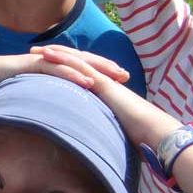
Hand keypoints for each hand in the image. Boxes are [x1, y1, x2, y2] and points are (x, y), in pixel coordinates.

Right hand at [0, 44, 130, 94]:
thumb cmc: (3, 87)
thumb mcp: (30, 94)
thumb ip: (46, 99)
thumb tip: (60, 116)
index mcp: (53, 66)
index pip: (82, 67)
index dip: (101, 72)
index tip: (120, 81)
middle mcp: (51, 60)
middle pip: (84, 61)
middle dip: (105, 67)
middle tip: (125, 75)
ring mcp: (43, 60)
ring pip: (74, 62)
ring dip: (95, 68)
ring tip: (112, 77)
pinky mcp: (34, 64)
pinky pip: (57, 68)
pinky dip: (73, 74)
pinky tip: (87, 81)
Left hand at [39, 49, 179, 147]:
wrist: (156, 134)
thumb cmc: (140, 138)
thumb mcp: (114, 132)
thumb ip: (103, 131)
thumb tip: (94, 143)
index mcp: (106, 92)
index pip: (82, 76)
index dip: (64, 69)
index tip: (46, 66)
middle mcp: (104, 82)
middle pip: (77, 64)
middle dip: (56, 57)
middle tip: (35, 51)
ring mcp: (105, 81)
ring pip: (77, 61)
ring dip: (55, 54)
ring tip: (36, 50)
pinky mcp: (104, 85)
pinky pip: (81, 68)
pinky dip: (64, 60)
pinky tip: (49, 56)